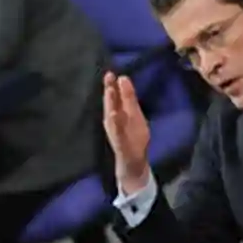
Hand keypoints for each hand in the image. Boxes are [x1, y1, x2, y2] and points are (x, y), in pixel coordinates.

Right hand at [103, 72, 150, 194]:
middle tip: (108, 75)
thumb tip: (124, 81)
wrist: (132, 169)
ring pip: (112, 117)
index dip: (117, 87)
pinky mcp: (120, 146)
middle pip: (113, 105)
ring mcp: (117, 135)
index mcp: (121, 117)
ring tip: (109, 90)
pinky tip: (113, 115)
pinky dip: (115, 125)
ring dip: (110, 104)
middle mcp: (116, 124)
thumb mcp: (134, 121)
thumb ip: (128, 102)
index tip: (115, 72)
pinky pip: (117, 134)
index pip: (119, 99)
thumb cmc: (132, 143)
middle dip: (111, 92)